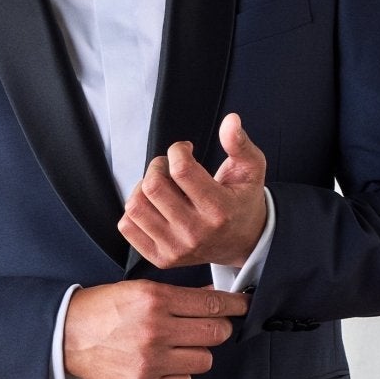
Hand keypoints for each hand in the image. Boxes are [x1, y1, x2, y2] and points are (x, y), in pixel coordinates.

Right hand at [63, 281, 250, 378]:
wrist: (66, 336)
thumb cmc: (101, 310)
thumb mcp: (139, 290)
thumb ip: (179, 295)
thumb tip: (213, 296)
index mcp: (155, 300)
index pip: (212, 304)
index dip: (234, 305)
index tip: (242, 306)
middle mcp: (156, 331)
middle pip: (217, 333)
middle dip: (217, 328)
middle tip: (208, 326)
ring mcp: (151, 361)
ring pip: (204, 360)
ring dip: (197, 351)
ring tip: (178, 345)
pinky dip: (179, 372)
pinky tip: (164, 362)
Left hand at [118, 111, 267, 269]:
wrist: (242, 243)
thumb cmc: (242, 200)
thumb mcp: (251, 169)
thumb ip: (240, 144)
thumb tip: (231, 120)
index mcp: (219, 210)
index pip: (181, 170)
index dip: (177, 150)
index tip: (184, 149)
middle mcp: (196, 233)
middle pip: (153, 186)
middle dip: (157, 165)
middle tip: (168, 166)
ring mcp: (176, 249)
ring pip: (136, 206)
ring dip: (142, 187)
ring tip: (159, 185)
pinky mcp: (161, 258)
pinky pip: (128, 227)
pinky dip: (135, 209)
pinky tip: (153, 205)